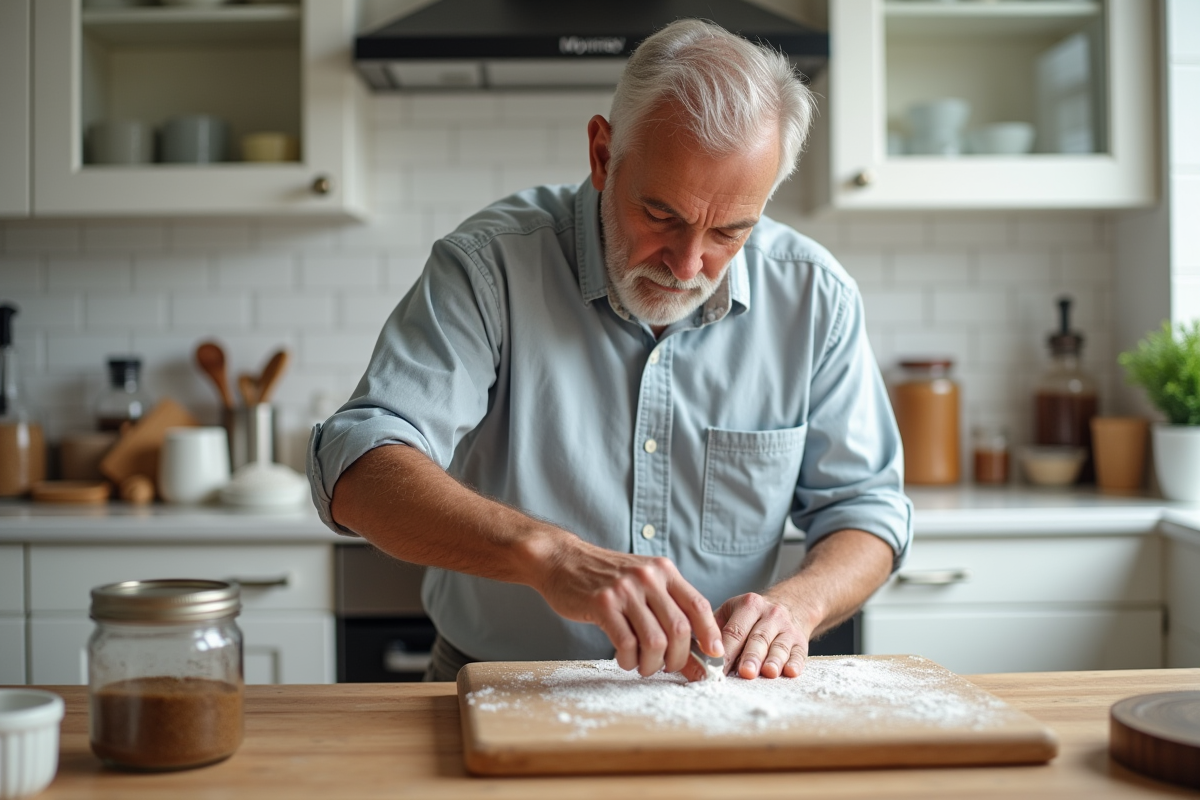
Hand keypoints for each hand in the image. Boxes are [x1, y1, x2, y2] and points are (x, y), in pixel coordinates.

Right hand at [538, 539, 723, 677]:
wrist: (563, 560)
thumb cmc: (606, 578)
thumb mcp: (642, 586)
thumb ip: (668, 616)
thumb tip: (697, 662)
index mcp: (663, 571)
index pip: (698, 605)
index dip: (710, 635)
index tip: (713, 656)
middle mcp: (647, 577)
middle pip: (679, 629)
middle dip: (679, 658)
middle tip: (668, 668)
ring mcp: (625, 590)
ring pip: (655, 640)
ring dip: (653, 664)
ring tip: (644, 667)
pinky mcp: (602, 604)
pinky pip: (626, 643)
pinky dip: (630, 660)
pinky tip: (626, 659)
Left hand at [714, 592, 812, 678]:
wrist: (791, 605)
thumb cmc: (752, 616)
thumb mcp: (733, 611)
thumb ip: (715, 629)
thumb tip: (695, 652)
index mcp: (748, 605)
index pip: (735, 630)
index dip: (726, 650)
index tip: (717, 668)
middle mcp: (770, 614)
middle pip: (758, 638)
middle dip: (751, 656)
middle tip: (745, 672)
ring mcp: (787, 627)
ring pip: (779, 646)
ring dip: (773, 660)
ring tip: (768, 673)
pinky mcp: (801, 641)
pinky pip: (799, 653)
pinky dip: (795, 663)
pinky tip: (790, 672)